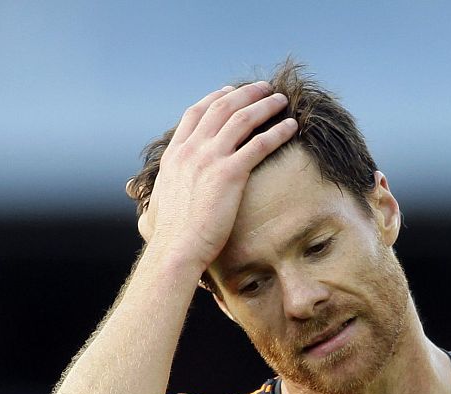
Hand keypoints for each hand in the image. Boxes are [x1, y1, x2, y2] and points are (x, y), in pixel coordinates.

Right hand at [131, 82, 298, 270]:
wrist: (176, 249)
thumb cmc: (171, 236)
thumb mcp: (161, 202)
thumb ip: (165, 190)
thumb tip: (160, 200)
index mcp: (175, 154)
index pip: (195, 114)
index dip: (214, 98)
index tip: (229, 91)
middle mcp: (191, 150)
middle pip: (221, 108)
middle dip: (245, 94)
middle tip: (263, 88)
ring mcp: (210, 159)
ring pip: (242, 119)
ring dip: (264, 105)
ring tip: (281, 100)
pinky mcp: (230, 174)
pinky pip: (259, 144)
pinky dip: (277, 132)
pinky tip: (290, 126)